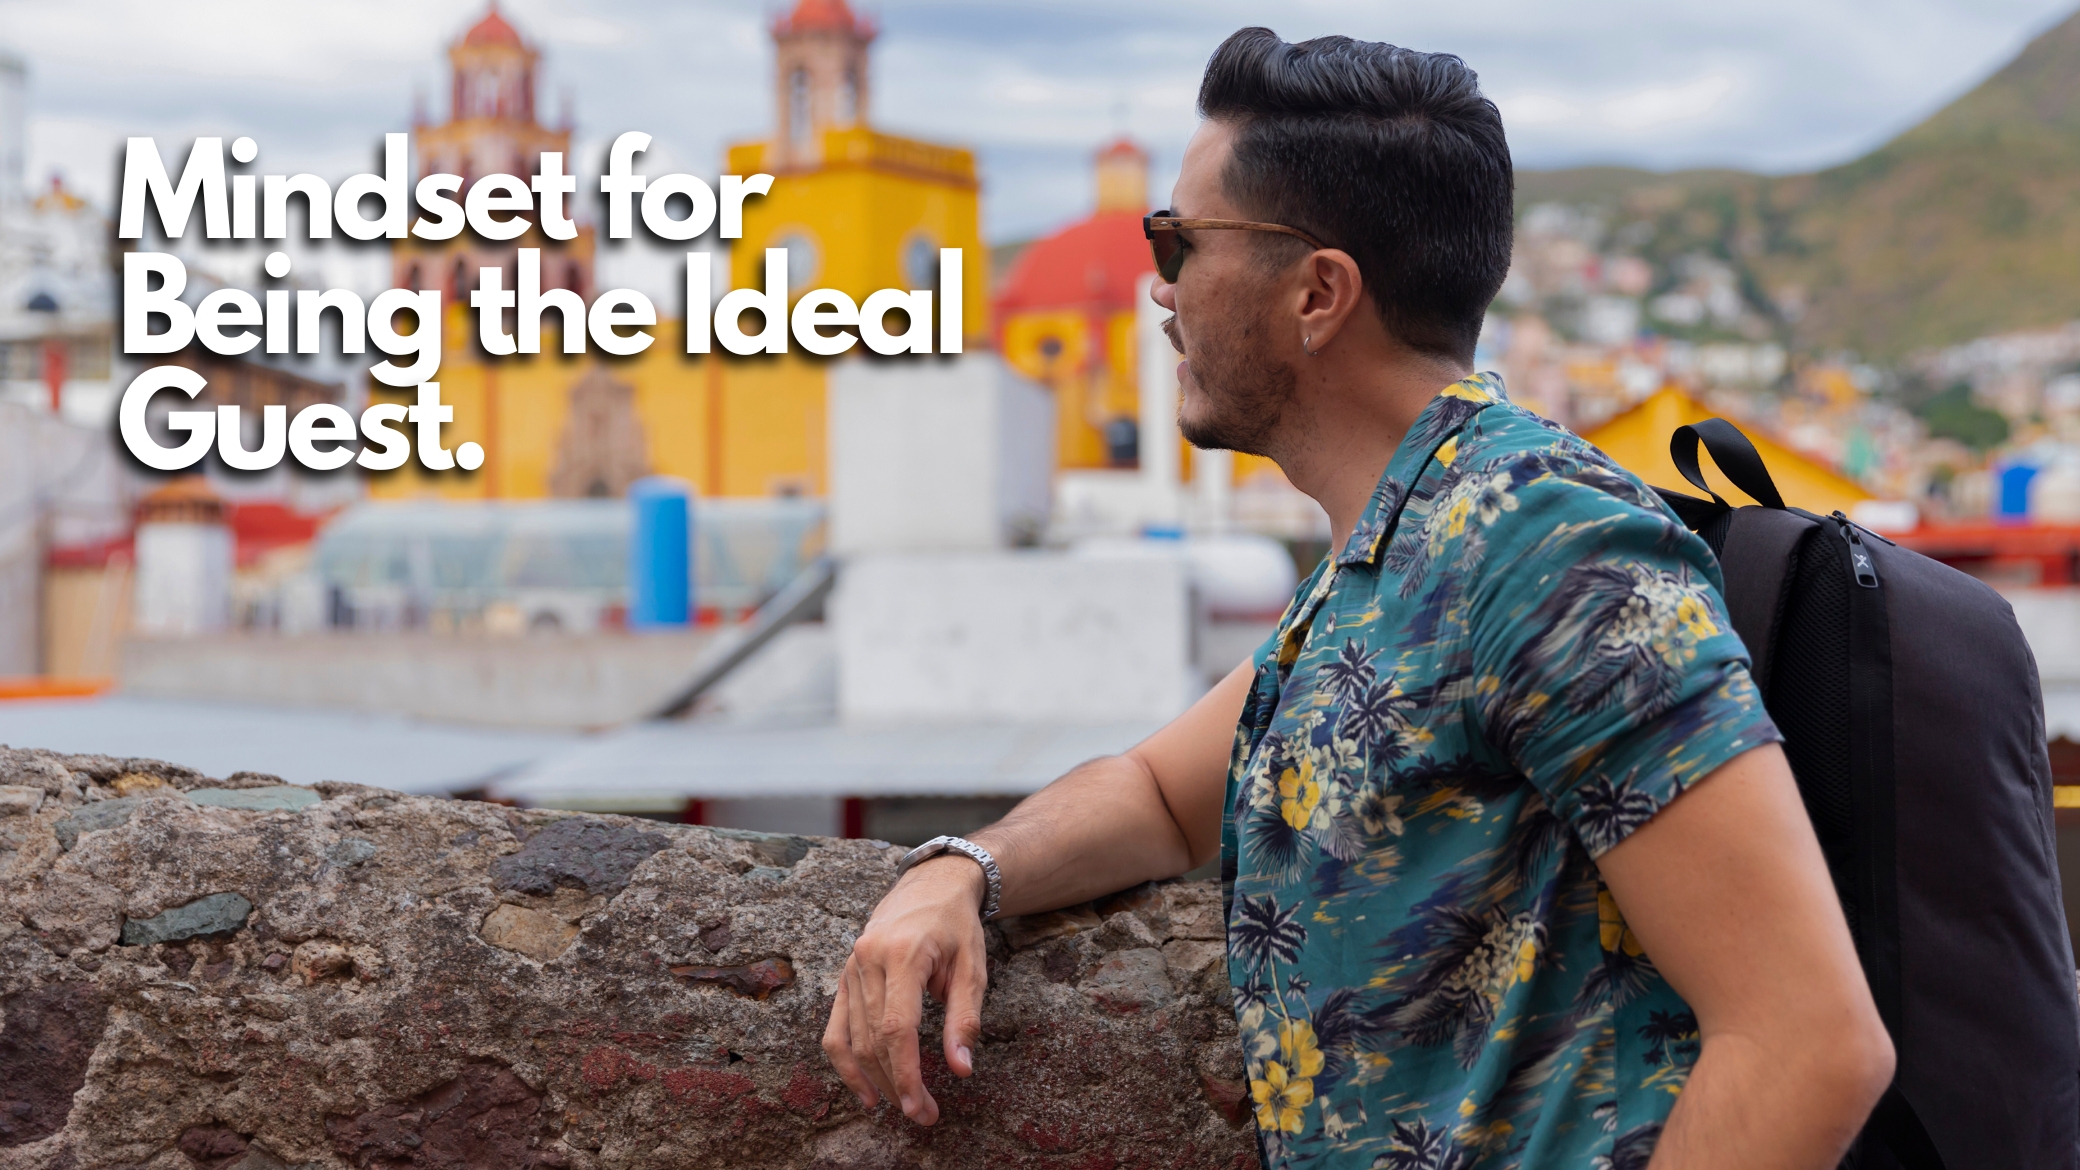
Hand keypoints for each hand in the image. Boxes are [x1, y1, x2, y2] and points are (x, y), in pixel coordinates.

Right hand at [822, 855, 988, 1124]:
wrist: (931, 884)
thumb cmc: (957, 925)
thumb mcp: (973, 968)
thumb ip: (965, 1019)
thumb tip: (962, 1069)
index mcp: (903, 954)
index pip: (897, 1029)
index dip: (906, 1074)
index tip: (920, 1108)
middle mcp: (868, 959)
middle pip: (873, 1039)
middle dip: (896, 1084)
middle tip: (922, 1114)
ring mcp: (851, 967)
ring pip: (852, 1038)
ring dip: (873, 1079)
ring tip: (899, 1106)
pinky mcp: (845, 975)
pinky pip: (835, 1027)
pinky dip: (845, 1061)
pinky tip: (863, 1089)